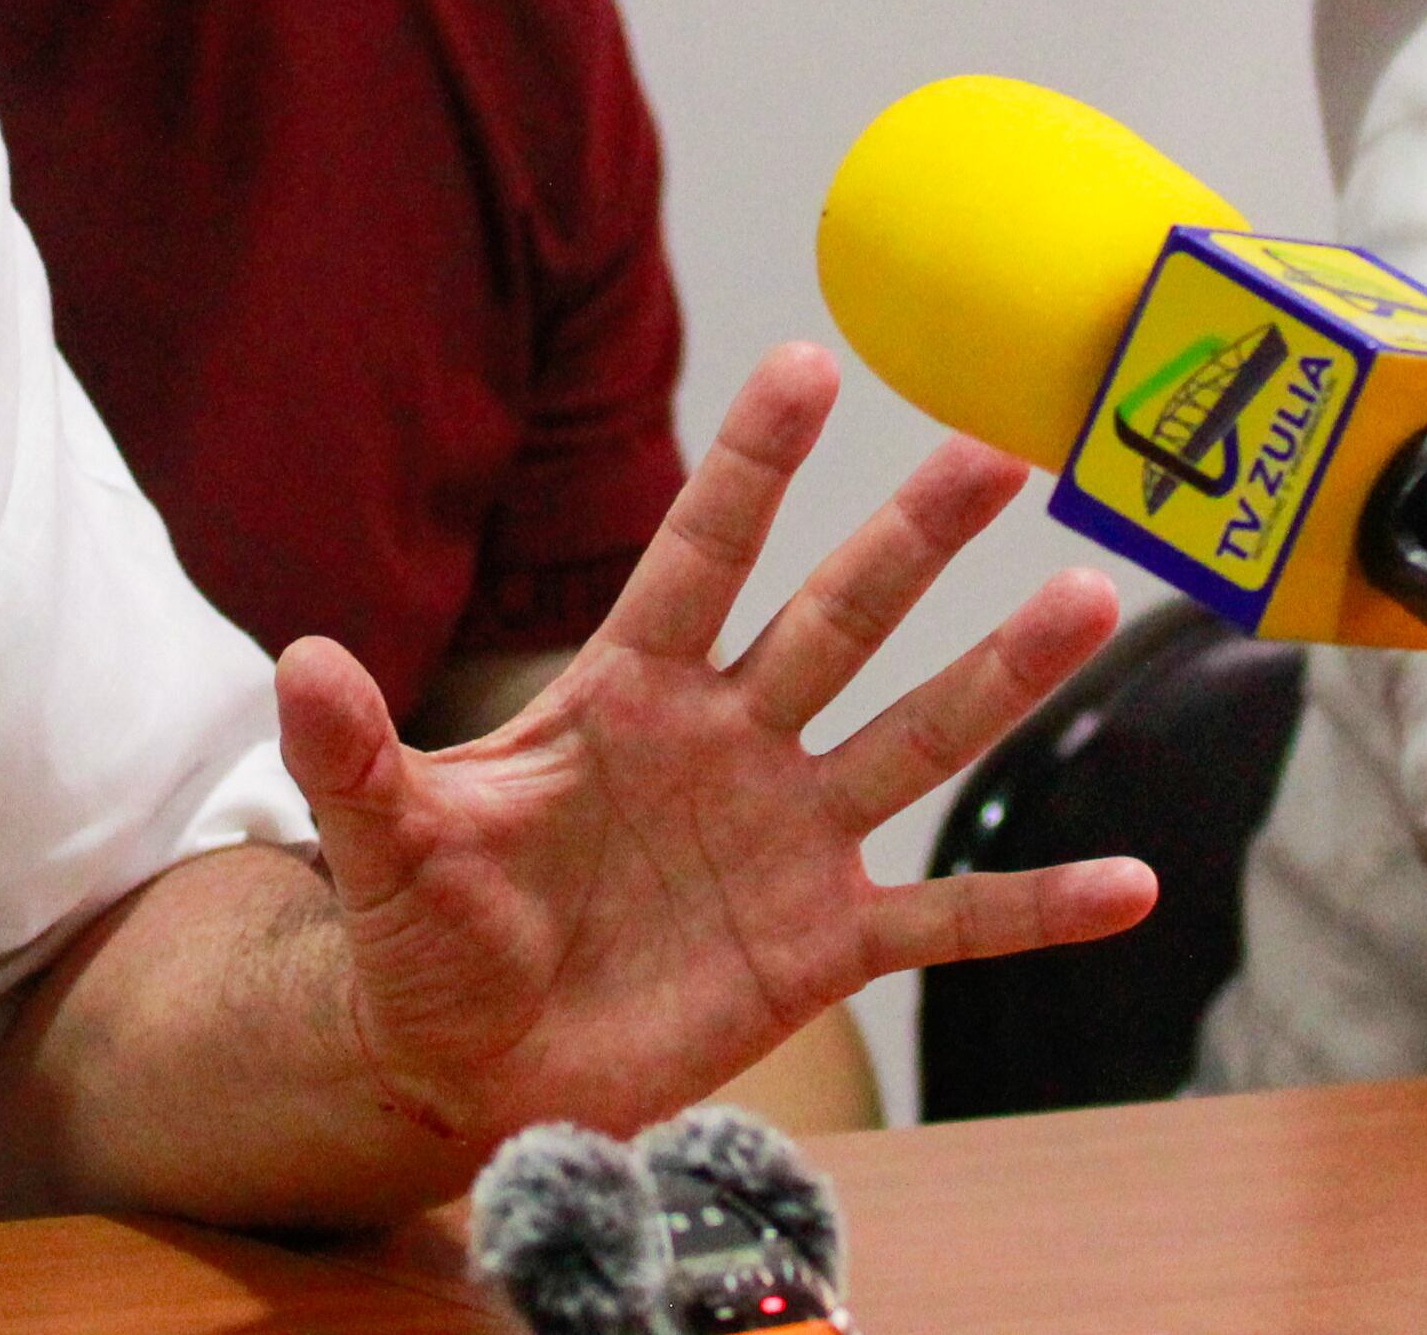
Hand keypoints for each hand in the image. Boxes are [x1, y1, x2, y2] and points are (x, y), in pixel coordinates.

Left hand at [274, 344, 1153, 1141]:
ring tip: (1089, 600)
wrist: (466, 1063)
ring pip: (912, 738)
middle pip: (834, 619)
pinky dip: (1034, 908)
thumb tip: (296, 660)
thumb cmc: (426, 938)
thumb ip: (356, 754)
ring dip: (1001, 677)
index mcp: (627, 696)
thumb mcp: (386, 844)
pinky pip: (947, 920)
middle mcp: (728, 744)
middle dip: (909, 536)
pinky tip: (1131, 885)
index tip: (809, 362)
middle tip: (993, 444)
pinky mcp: (823, 946)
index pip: (698, 557)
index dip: (749, 467)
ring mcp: (786, 840)